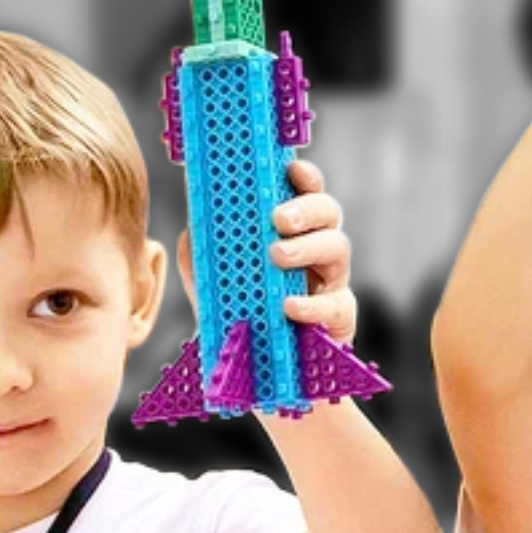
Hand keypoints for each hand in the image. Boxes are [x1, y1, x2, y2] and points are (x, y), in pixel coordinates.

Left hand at [175, 159, 354, 342]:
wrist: (257, 364)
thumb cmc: (241, 311)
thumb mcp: (212, 278)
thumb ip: (201, 251)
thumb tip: (192, 228)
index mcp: (291, 232)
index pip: (304, 193)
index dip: (304, 176)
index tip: (291, 168)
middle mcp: (317, 248)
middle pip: (328, 211)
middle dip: (306, 208)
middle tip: (279, 218)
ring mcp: (333, 280)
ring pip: (338, 247)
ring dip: (308, 247)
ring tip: (277, 256)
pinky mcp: (339, 315)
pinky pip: (335, 304)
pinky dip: (312, 304)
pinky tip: (289, 306)